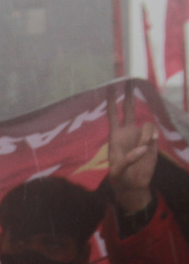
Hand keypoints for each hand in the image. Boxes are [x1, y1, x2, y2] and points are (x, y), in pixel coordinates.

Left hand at [105, 84, 156, 212]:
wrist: (134, 184)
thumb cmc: (119, 177)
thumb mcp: (117, 171)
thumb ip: (127, 160)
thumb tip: (143, 148)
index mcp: (115, 136)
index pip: (112, 114)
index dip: (110, 101)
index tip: (109, 86)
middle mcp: (127, 132)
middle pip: (128, 109)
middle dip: (128, 95)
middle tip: (130, 80)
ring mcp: (140, 135)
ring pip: (147, 124)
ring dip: (146, 137)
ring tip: (142, 151)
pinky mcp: (152, 141)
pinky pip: (154, 133)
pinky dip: (152, 139)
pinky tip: (149, 147)